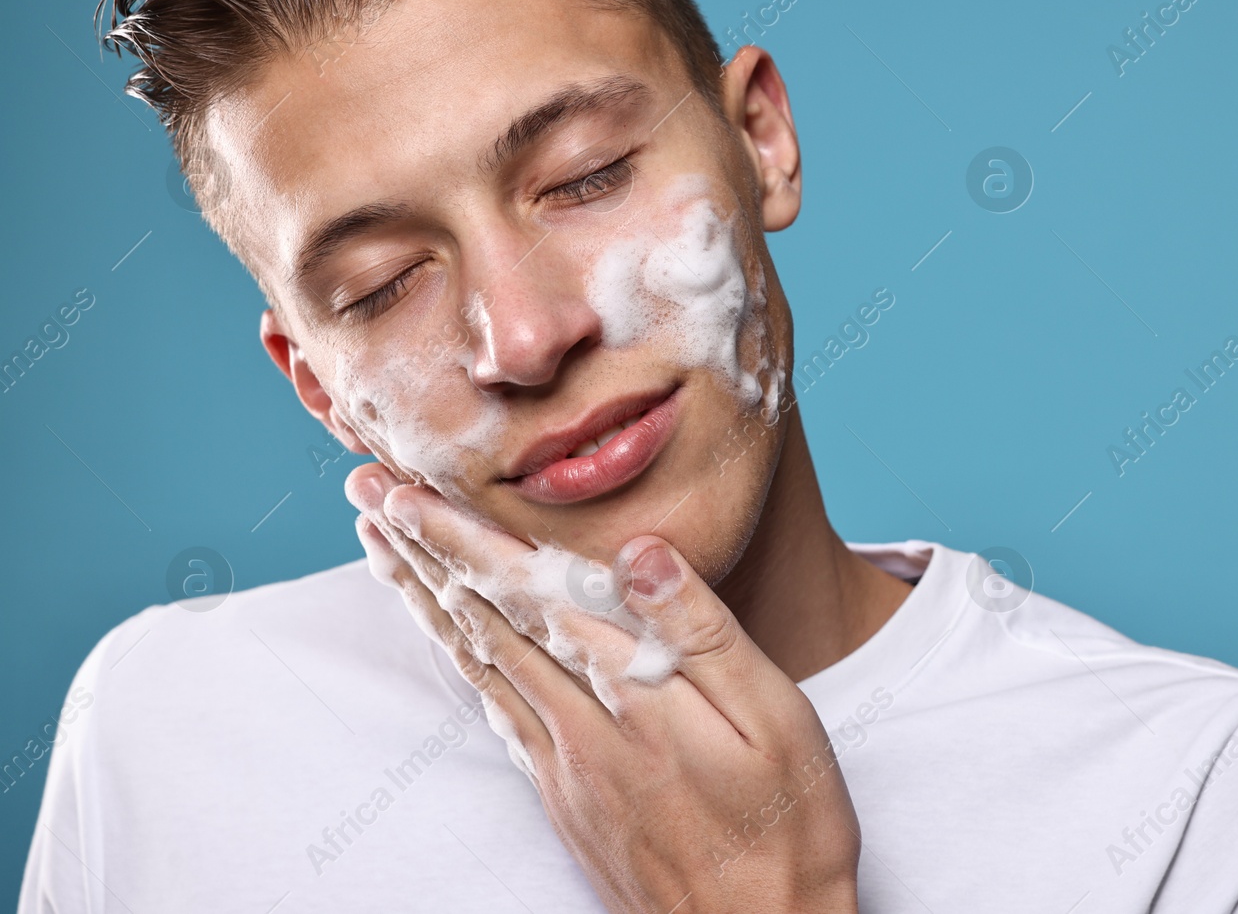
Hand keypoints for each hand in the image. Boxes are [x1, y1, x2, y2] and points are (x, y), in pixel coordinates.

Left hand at [346, 462, 861, 913]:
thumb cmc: (788, 827)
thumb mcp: (775, 717)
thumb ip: (701, 631)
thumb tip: (638, 551)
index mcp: (632, 696)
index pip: (530, 595)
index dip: (465, 539)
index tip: (409, 491)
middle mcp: (581, 729)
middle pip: (485, 621)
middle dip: (423, 551)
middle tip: (368, 493)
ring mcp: (567, 769)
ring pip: (480, 665)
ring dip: (427, 599)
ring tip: (384, 550)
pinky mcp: (567, 800)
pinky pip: (498, 712)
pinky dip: (463, 662)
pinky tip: (451, 643)